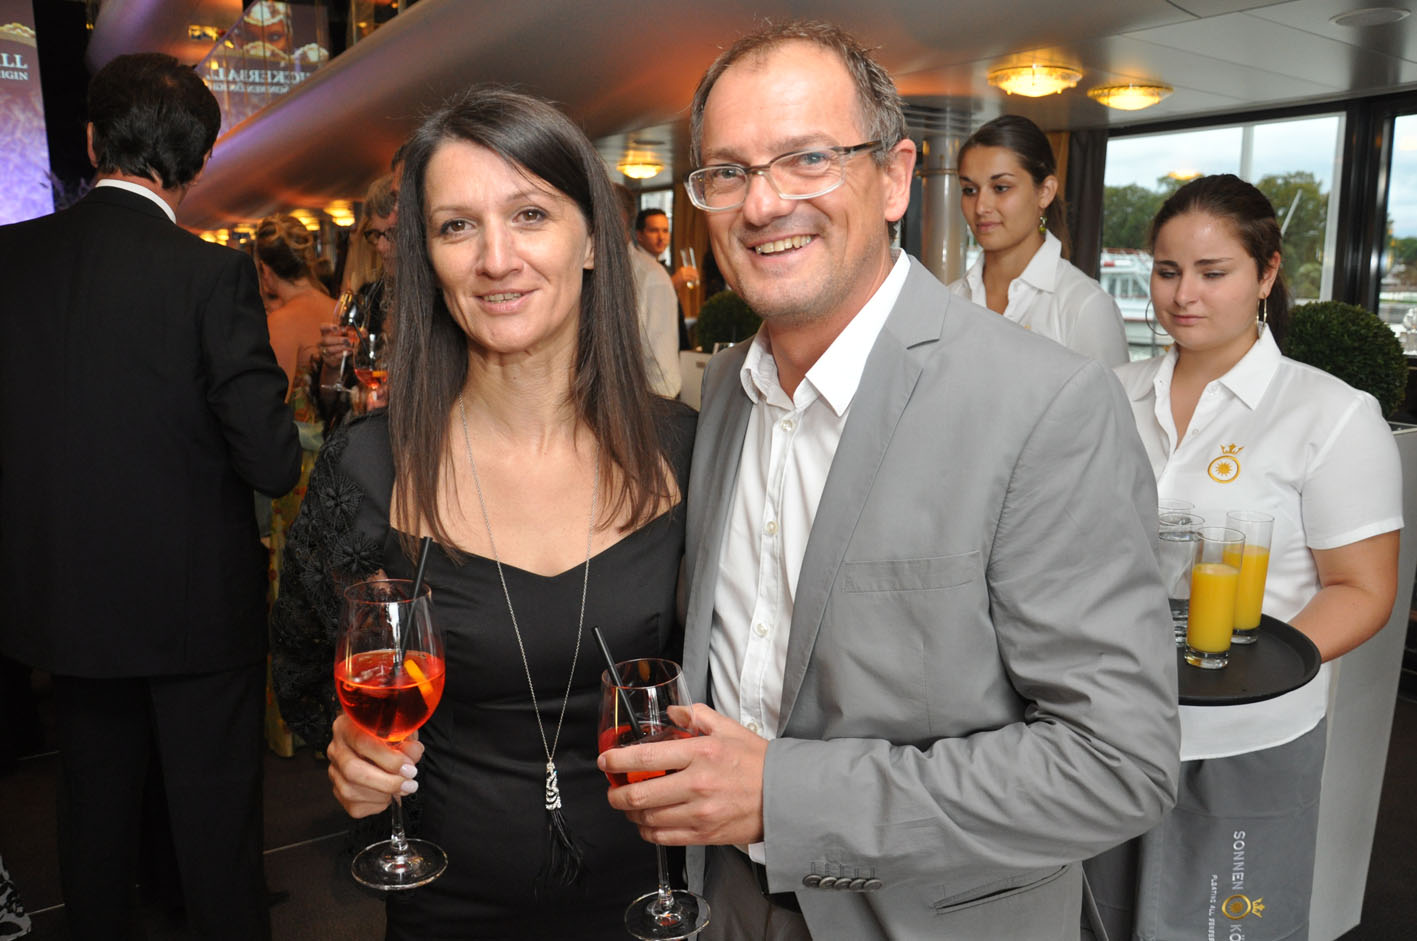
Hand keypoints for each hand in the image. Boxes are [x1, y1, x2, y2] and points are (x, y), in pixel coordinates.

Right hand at [318, 323, 353, 368]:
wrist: (337, 360)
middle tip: (348, 340)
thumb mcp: (348, 337)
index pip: (323, 327)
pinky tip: (349, 352)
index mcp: (326, 333)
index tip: (337, 328)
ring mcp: (323, 351)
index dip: (328, 327)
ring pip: (330, 349)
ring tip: (350, 347)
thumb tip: (363, 331)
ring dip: (342, 347)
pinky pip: (334, 356)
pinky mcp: (328, 360)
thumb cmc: (342, 345)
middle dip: (338, 340)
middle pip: (326, 339)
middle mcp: (322, 342)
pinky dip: (343, 354)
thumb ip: (354, 333)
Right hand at [326, 713, 424, 818]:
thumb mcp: (401, 731)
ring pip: (351, 791)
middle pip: (353, 770)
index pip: (362, 742)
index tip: (408, 766)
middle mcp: (336, 749)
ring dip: (383, 794)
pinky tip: (387, 793)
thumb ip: (408, 741)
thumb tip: (413, 753)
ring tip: (401, 787)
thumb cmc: (389, 735)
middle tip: (408, 783)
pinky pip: (355, 807)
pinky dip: (377, 804)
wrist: (380, 745)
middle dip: (386, 782)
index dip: (388, 758)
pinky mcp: (338, 791)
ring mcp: (334, 771)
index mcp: (348, 726)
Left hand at [599, 703, 765, 845]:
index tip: (607, 762)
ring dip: (630, 814)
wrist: (785, 797)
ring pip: (647, 819)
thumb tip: (673, 713)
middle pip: (639, 795)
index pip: (645, 758)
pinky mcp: (704, 835)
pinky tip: (647, 823)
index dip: (617, 761)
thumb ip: (697, 716)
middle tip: (613, 789)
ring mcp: (699, 813)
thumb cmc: (758, 763)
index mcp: (700, 753)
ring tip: (629, 806)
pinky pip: (663, 838)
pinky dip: (648, 832)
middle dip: (616, 794)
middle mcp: (696, 784)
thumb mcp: (729, 729)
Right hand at [671, 266, 699, 289]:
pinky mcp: (683, 278)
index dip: (694, 270)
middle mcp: (683, 270)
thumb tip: (694, 274)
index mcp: (682, 269)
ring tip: (696, 281)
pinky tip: (694, 283)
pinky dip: (693, 280)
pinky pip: (691, 278)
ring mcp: (683, 274)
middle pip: (692, 270)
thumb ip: (687, 275)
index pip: (690, 267)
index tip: (697, 273)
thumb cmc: (676, 281)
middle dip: (696, 274)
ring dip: (695, 278)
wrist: (670, 284)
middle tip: (698, 277)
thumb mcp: (681, 276)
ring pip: (692, 275)